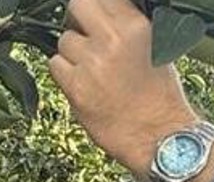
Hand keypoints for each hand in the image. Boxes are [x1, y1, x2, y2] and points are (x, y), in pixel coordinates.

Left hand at [49, 0, 196, 173]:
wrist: (158, 136)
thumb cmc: (159, 95)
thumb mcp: (156, 47)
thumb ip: (128, 25)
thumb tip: (102, 10)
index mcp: (136, 25)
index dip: (95, 7)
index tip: (94, 19)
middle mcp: (114, 39)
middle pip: (77, 5)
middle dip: (78, 19)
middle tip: (85, 36)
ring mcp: (93, 62)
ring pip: (64, 40)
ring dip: (72, 53)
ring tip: (93, 72)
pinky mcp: (76, 87)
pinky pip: (54, 65)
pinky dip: (64, 74)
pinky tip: (83, 85)